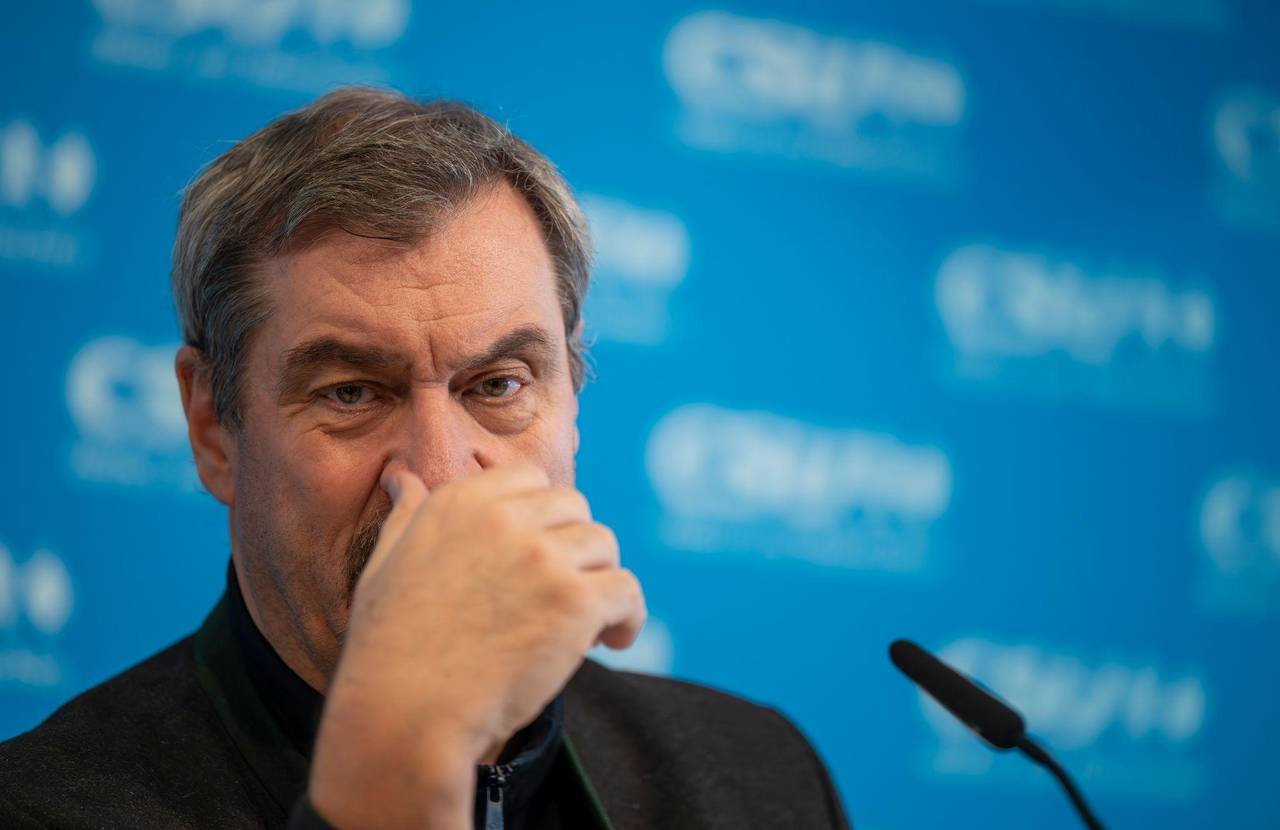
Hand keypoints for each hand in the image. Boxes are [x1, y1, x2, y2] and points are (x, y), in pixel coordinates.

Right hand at [308, 462, 646, 828]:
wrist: (405, 713)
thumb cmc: (390, 647)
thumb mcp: (385, 564)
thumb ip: (407, 515)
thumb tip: (401, 478)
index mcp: (461, 502)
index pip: (531, 478)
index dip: (543, 515)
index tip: (539, 551)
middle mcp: (505, 519)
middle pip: (575, 508)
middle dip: (574, 546)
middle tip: (562, 592)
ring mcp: (543, 559)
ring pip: (604, 546)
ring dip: (599, 580)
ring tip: (584, 622)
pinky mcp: (574, 603)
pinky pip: (627, 591)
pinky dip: (628, 617)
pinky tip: (612, 640)